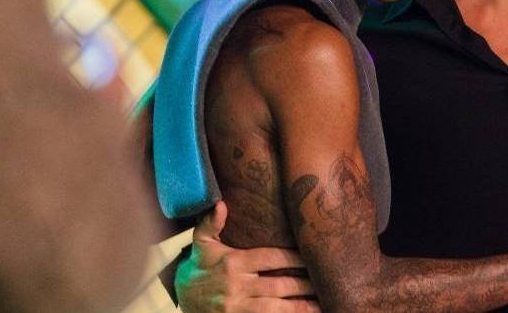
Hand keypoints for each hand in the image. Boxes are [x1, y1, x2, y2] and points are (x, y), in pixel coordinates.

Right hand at [177, 201, 319, 311]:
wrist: (182, 298)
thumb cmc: (199, 266)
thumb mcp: (202, 243)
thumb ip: (212, 223)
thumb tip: (221, 204)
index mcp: (233, 263)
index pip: (271, 258)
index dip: (294, 258)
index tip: (312, 257)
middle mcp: (237, 286)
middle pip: (279, 285)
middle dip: (304, 284)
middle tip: (325, 281)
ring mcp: (237, 307)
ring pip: (276, 308)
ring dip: (300, 307)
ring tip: (321, 303)